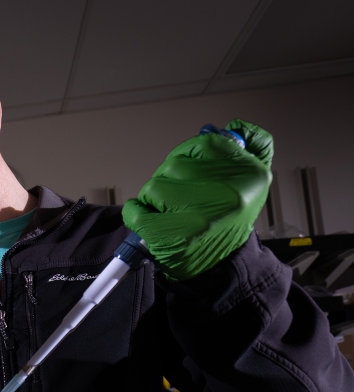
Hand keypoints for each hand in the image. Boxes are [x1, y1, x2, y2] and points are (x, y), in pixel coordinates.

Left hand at [122, 119, 272, 280]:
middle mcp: (227, 194)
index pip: (206, 143)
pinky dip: (135, 213)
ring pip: (154, 186)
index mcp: (250, 174)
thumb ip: (252, 147)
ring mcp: (197, 216)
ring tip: (170, 212)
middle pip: (175, 164)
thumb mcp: (255, 180)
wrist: (223, 266)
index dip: (191, 153)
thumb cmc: (230, 221)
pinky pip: (137, 211)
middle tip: (179, 196)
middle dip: (170, 178)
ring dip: (153, 198)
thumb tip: (236, 125)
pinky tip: (146, 217)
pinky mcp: (171, 236)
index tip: (190, 167)